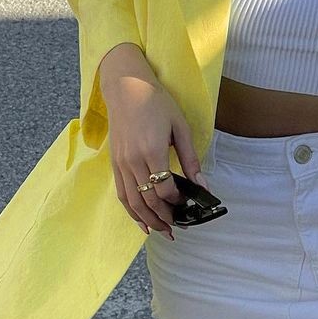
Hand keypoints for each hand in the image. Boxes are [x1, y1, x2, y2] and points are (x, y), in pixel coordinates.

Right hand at [104, 76, 208, 240]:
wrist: (126, 87)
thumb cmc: (157, 103)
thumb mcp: (180, 127)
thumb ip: (190, 159)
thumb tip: (203, 185)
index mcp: (152, 151)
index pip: (165, 189)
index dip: (178, 202)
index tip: (189, 205)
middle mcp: (133, 160)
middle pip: (148, 200)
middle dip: (164, 218)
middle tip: (177, 230)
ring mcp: (121, 163)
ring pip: (132, 202)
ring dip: (147, 220)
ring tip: (161, 231)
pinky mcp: (114, 163)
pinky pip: (121, 194)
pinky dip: (131, 211)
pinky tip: (141, 221)